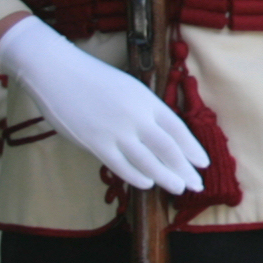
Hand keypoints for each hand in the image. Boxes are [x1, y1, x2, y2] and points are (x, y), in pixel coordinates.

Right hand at [0, 17, 206, 194]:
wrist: (58, 74)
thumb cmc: (94, 79)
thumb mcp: (130, 88)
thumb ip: (144, 111)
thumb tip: (158, 136)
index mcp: (148, 101)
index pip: (178, 130)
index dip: (192, 148)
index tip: (203, 162)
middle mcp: (136, 117)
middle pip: (168, 148)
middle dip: (185, 168)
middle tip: (198, 185)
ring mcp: (116, 131)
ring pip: (147, 161)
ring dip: (165, 177)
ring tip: (179, 188)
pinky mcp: (94, 143)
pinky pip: (120, 165)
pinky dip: (136, 176)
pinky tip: (148, 184)